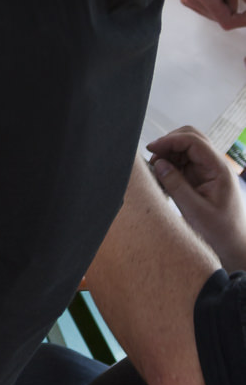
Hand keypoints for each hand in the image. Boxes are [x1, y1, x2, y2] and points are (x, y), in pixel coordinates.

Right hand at [147, 124, 245, 269]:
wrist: (233, 246)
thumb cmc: (220, 232)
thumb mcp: (195, 210)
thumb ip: (176, 185)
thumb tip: (158, 163)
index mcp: (218, 169)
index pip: (193, 141)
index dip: (170, 140)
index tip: (151, 149)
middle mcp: (215, 165)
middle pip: (190, 138)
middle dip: (169, 144)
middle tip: (153, 158)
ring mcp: (208, 171)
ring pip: (185, 149)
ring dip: (169, 155)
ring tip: (156, 171)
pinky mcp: (202, 179)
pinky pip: (184, 163)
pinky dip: (171, 166)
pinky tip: (163, 179)